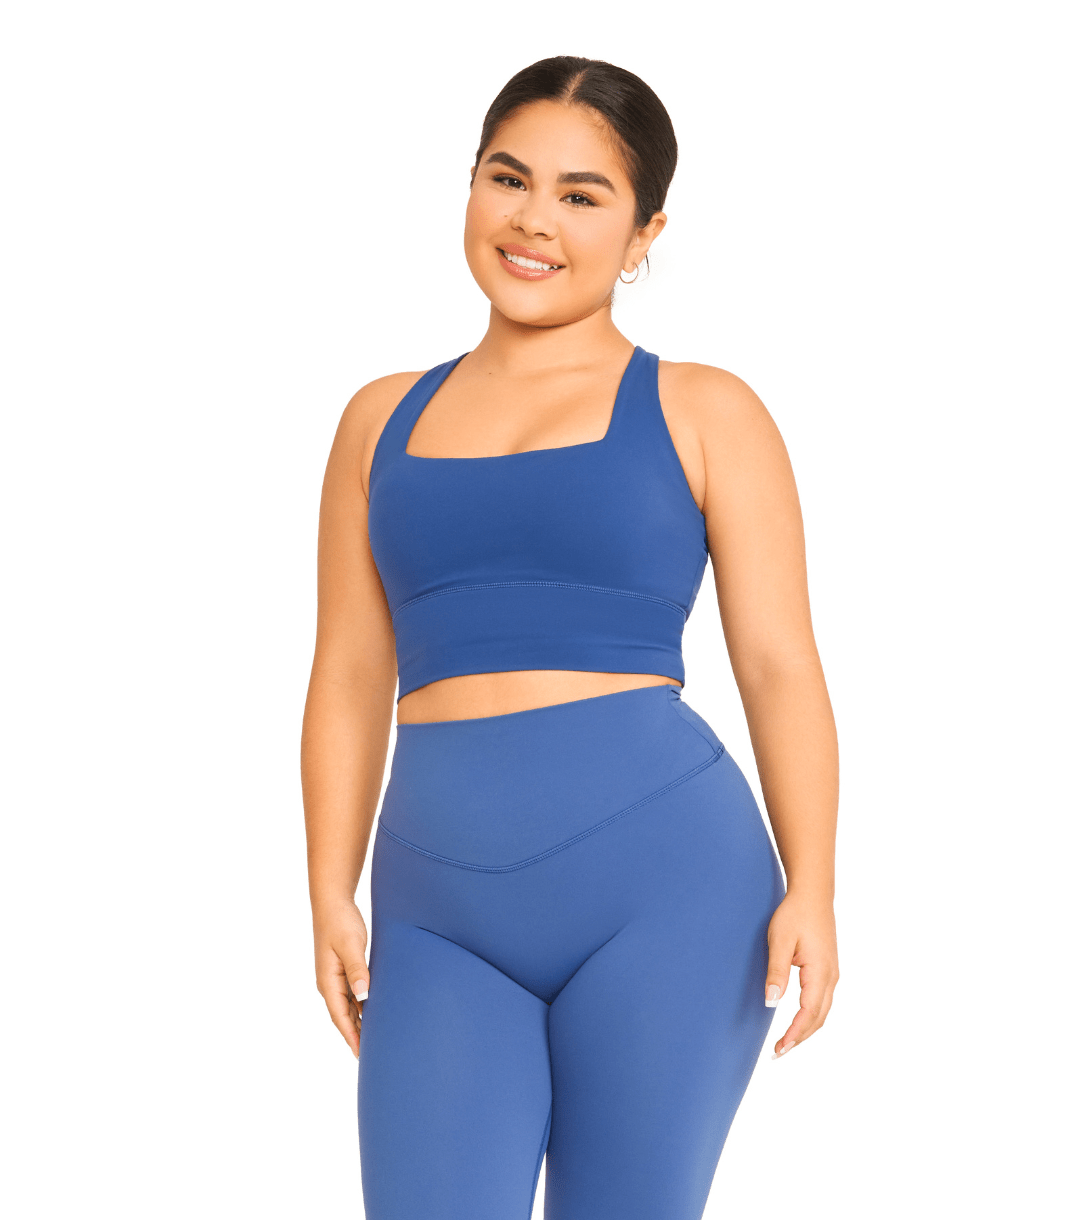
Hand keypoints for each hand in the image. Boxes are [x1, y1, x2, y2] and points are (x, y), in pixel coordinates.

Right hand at [313, 898, 370, 1058]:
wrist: (333, 902)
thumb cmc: (341, 922)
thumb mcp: (350, 945)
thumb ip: (358, 969)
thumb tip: (363, 995)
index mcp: (328, 981)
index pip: (340, 1017)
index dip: (351, 1037)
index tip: (362, 1056)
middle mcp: (330, 983)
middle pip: (344, 1016)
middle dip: (356, 1036)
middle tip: (373, 1056)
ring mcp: (336, 977)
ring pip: (349, 1007)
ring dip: (360, 1023)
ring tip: (376, 1040)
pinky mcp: (344, 969)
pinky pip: (353, 995)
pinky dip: (362, 1007)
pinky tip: (374, 1013)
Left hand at [764, 890, 838, 1057]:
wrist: (813, 894)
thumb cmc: (794, 914)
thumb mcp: (779, 940)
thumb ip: (776, 972)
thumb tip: (771, 1003)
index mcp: (820, 972)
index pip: (808, 1013)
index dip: (794, 1034)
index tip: (778, 1049)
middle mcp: (831, 977)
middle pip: (818, 1018)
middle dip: (799, 1038)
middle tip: (778, 1053)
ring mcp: (832, 973)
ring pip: (822, 1011)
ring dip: (806, 1029)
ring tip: (786, 1042)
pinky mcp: (828, 969)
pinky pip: (822, 1001)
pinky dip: (811, 1017)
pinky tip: (798, 1020)